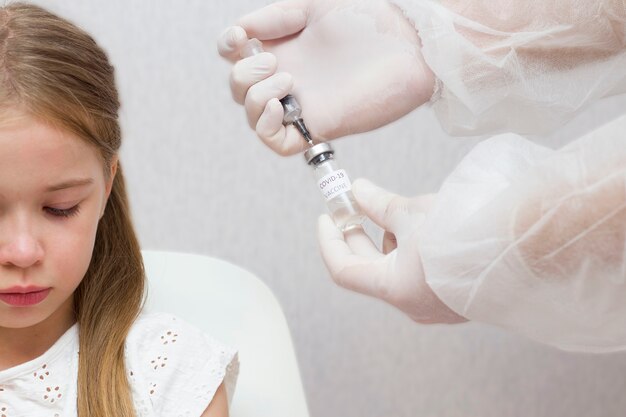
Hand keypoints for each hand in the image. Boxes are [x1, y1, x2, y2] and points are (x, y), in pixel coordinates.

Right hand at [217, 0, 434, 154]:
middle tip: (276, 62)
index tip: (240, 37)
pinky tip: (281, 107)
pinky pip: (276, 142)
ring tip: (287, 81)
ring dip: (255, 97)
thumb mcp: (314, 6)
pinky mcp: (319, 126)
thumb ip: (274, 17)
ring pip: (252, 116)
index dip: (228, 48)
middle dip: (245, 74)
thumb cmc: (369, 19)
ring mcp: (302, 104)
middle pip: (239, 88)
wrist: (410, 43)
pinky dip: (266, 127)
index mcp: (285, 47)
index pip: (237, 56)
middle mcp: (290, 77)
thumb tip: (241, 33)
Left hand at [317, 179, 466, 323]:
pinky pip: (419, 277)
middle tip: (353, 209)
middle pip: (369, 271)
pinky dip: (410, 254)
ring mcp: (435, 306)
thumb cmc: (466, 231)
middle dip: (359, 237)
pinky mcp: (454, 300)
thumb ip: (379, 204)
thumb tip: (358, 191)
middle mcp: (412, 305)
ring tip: (398, 215)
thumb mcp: (413, 213)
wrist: (526, 245)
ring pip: (396, 273)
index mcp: (395, 288)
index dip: (329, 242)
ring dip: (388, 243)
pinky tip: (423, 231)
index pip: (344, 270)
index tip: (326, 219)